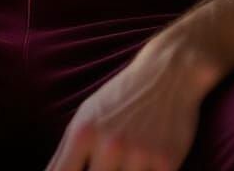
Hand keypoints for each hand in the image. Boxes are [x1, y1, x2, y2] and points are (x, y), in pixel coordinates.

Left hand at [44, 41, 204, 170]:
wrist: (168, 72)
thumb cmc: (122, 97)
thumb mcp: (86, 116)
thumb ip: (65, 154)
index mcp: (83, 132)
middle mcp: (109, 144)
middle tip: (104, 165)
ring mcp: (139, 155)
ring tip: (125, 162)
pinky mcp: (167, 163)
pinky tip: (145, 165)